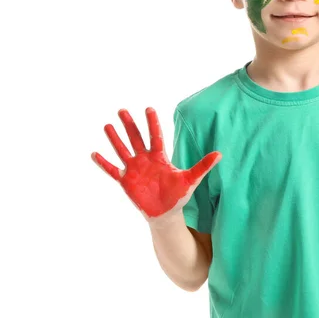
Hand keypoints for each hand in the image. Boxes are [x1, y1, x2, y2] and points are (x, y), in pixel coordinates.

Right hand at [91, 107, 221, 221]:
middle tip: (122, 110)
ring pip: (123, 150)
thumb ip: (203, 166)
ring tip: (107, 126)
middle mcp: (145, 160)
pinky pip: (112, 170)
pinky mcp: (125, 181)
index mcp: (160, 157)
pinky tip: (94, 153)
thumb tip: (220, 154)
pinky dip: (103, 163)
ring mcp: (134, 169)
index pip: (156, 136)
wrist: (166, 213)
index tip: (149, 108)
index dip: (152, 123)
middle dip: (130, 125)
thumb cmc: (178, 195)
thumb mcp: (191, 180)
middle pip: (137, 139)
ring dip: (115, 139)